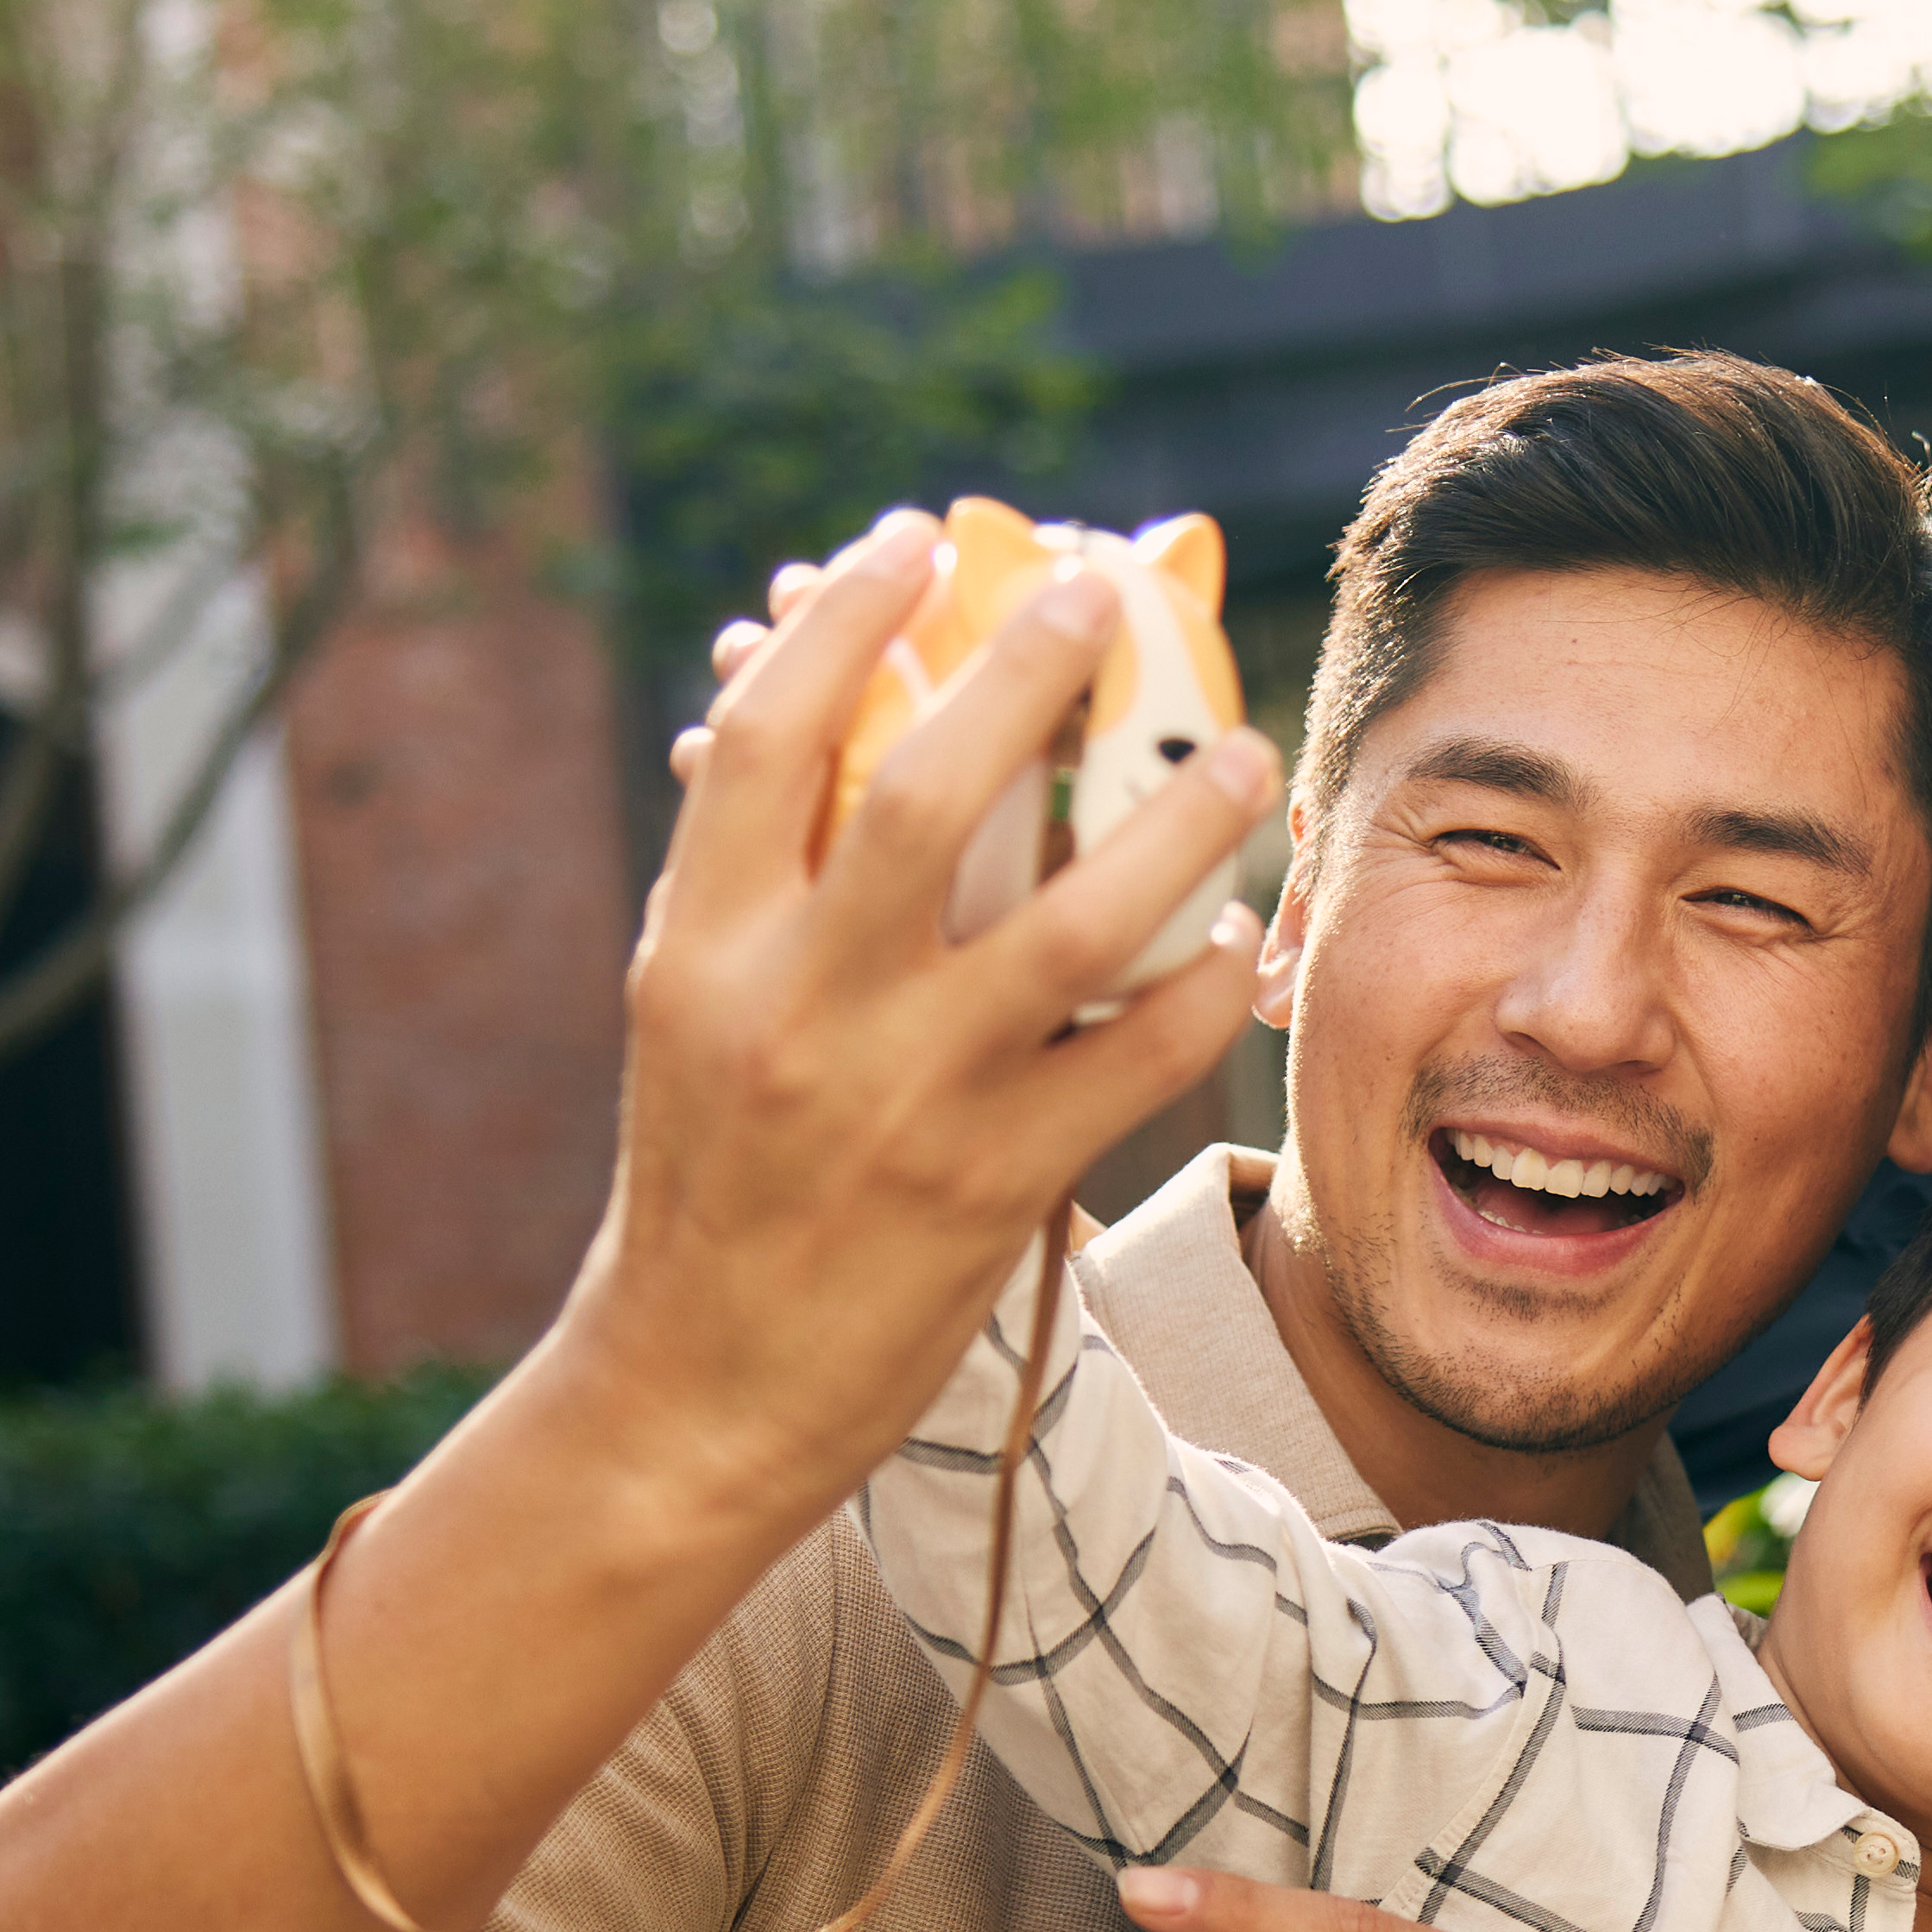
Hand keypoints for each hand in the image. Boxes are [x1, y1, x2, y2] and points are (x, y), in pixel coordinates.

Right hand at [568, 514, 1272, 1547]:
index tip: (915, 542)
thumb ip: (758, 876)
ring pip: (1073, 919)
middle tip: (1099, 591)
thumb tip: (794, 699)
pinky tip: (1235, 940)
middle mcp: (794, 1005)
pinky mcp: (990, 1184)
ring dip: (1177, 825)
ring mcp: (899, 1097)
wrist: (697, 1389)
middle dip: (1028, 670)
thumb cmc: (705, 1177)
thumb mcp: (692, 1008)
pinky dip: (1197, 989)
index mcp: (700, 944)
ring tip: (1239, 758)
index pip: (768, 735)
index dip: (848, 620)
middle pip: (929, 790)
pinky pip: (1130, 1056)